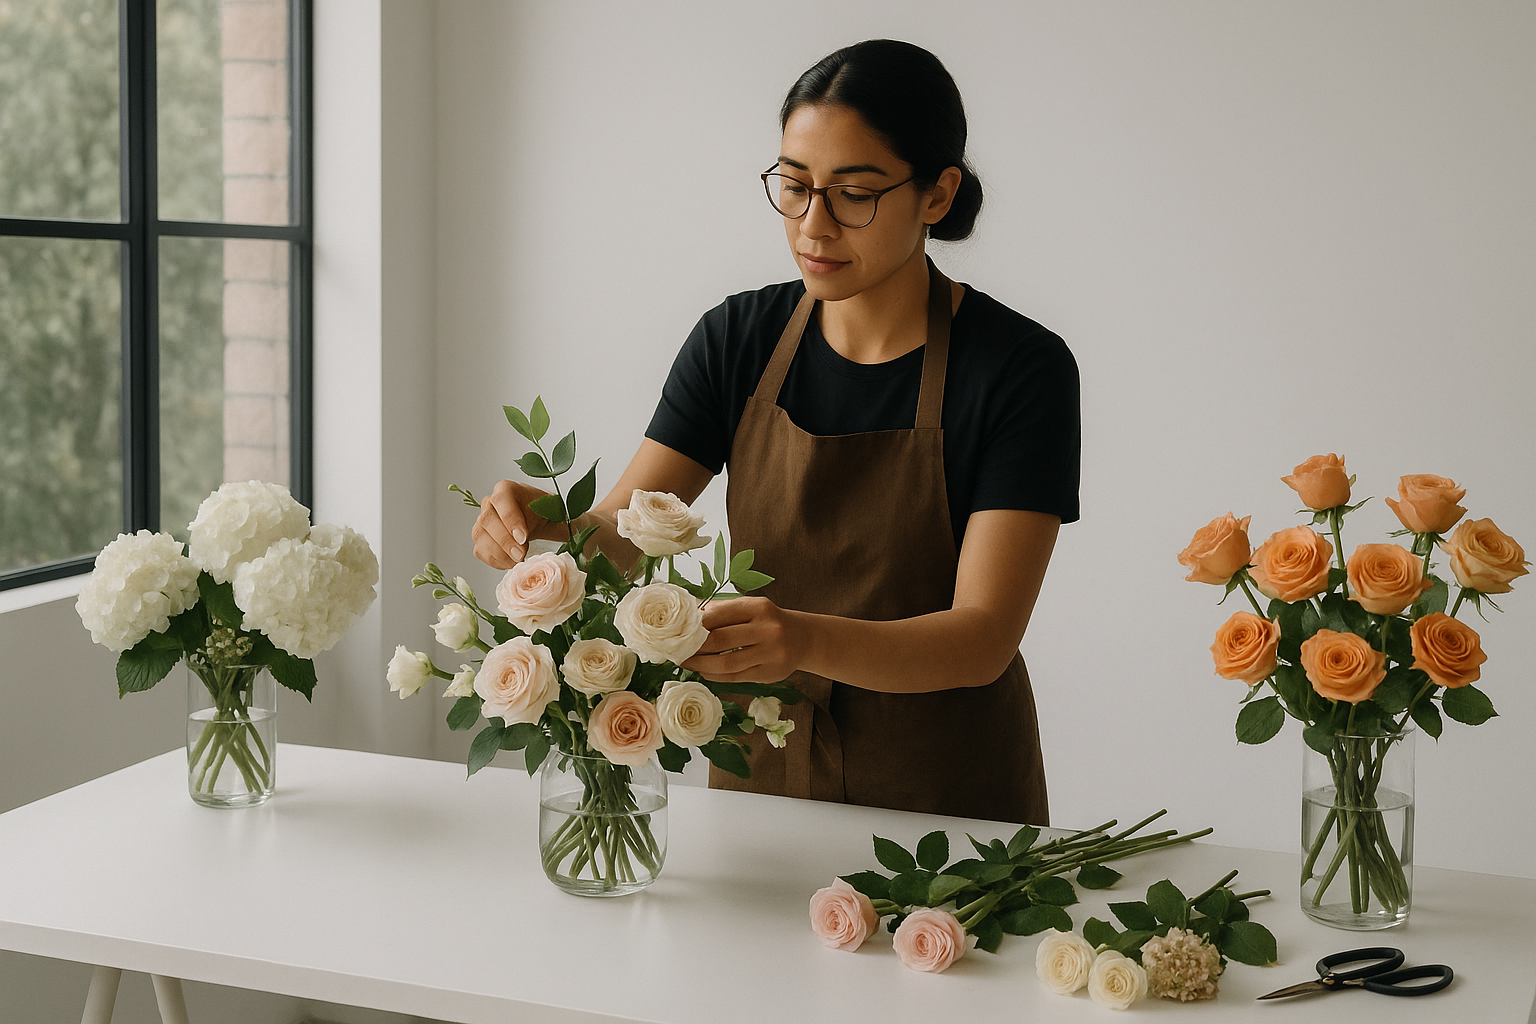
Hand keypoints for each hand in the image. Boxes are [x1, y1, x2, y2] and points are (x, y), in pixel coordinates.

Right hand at [471, 479, 549, 568]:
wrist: (539, 521)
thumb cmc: (544, 511)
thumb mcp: (552, 509)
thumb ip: (553, 516)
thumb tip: (567, 528)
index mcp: (506, 489)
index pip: (502, 501)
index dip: (510, 520)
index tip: (523, 538)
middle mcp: (489, 502)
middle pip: (488, 520)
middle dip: (505, 541)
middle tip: (521, 555)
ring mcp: (482, 520)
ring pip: (481, 537)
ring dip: (500, 553)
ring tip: (519, 561)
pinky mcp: (480, 538)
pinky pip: (481, 551)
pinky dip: (495, 561)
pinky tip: (512, 563)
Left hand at [681, 596, 802, 683]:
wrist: (803, 638)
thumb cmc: (769, 621)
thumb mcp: (750, 607)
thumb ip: (721, 609)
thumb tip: (688, 610)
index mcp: (758, 607)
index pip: (718, 615)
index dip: (695, 625)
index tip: (678, 631)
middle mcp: (767, 629)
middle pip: (720, 640)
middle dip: (695, 647)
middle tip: (677, 650)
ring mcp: (770, 653)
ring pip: (727, 663)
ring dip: (701, 664)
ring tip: (687, 663)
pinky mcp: (770, 674)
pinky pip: (736, 677)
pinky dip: (715, 676)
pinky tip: (704, 671)